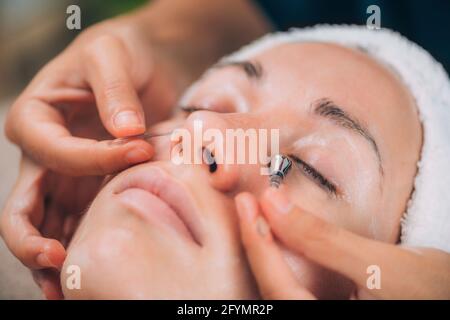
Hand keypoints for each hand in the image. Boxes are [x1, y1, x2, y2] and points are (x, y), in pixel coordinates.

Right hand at [1, 14, 186, 297]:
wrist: (144, 64)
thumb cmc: (120, 52)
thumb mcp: (111, 55)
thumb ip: (114, 89)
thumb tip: (125, 131)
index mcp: (35, 118)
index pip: (52, 153)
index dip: (94, 159)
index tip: (139, 151)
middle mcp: (44, 154)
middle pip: (22, 207)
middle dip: (32, 239)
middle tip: (58, 260)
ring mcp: (67, 177)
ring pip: (46, 227)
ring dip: (52, 259)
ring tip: (68, 290)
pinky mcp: (93, 188)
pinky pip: (80, 223)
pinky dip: (82, 248)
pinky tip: (90, 272)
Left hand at [235, 188, 449, 298]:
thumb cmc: (433, 290)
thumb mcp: (380, 266)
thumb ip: (323, 241)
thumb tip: (275, 203)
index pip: (279, 290)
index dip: (259, 246)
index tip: (248, 206)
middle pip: (272, 293)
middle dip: (257, 247)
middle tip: (247, 207)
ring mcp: (321, 311)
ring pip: (279, 291)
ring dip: (264, 253)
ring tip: (255, 217)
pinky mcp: (324, 305)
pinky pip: (292, 288)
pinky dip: (281, 261)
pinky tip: (276, 237)